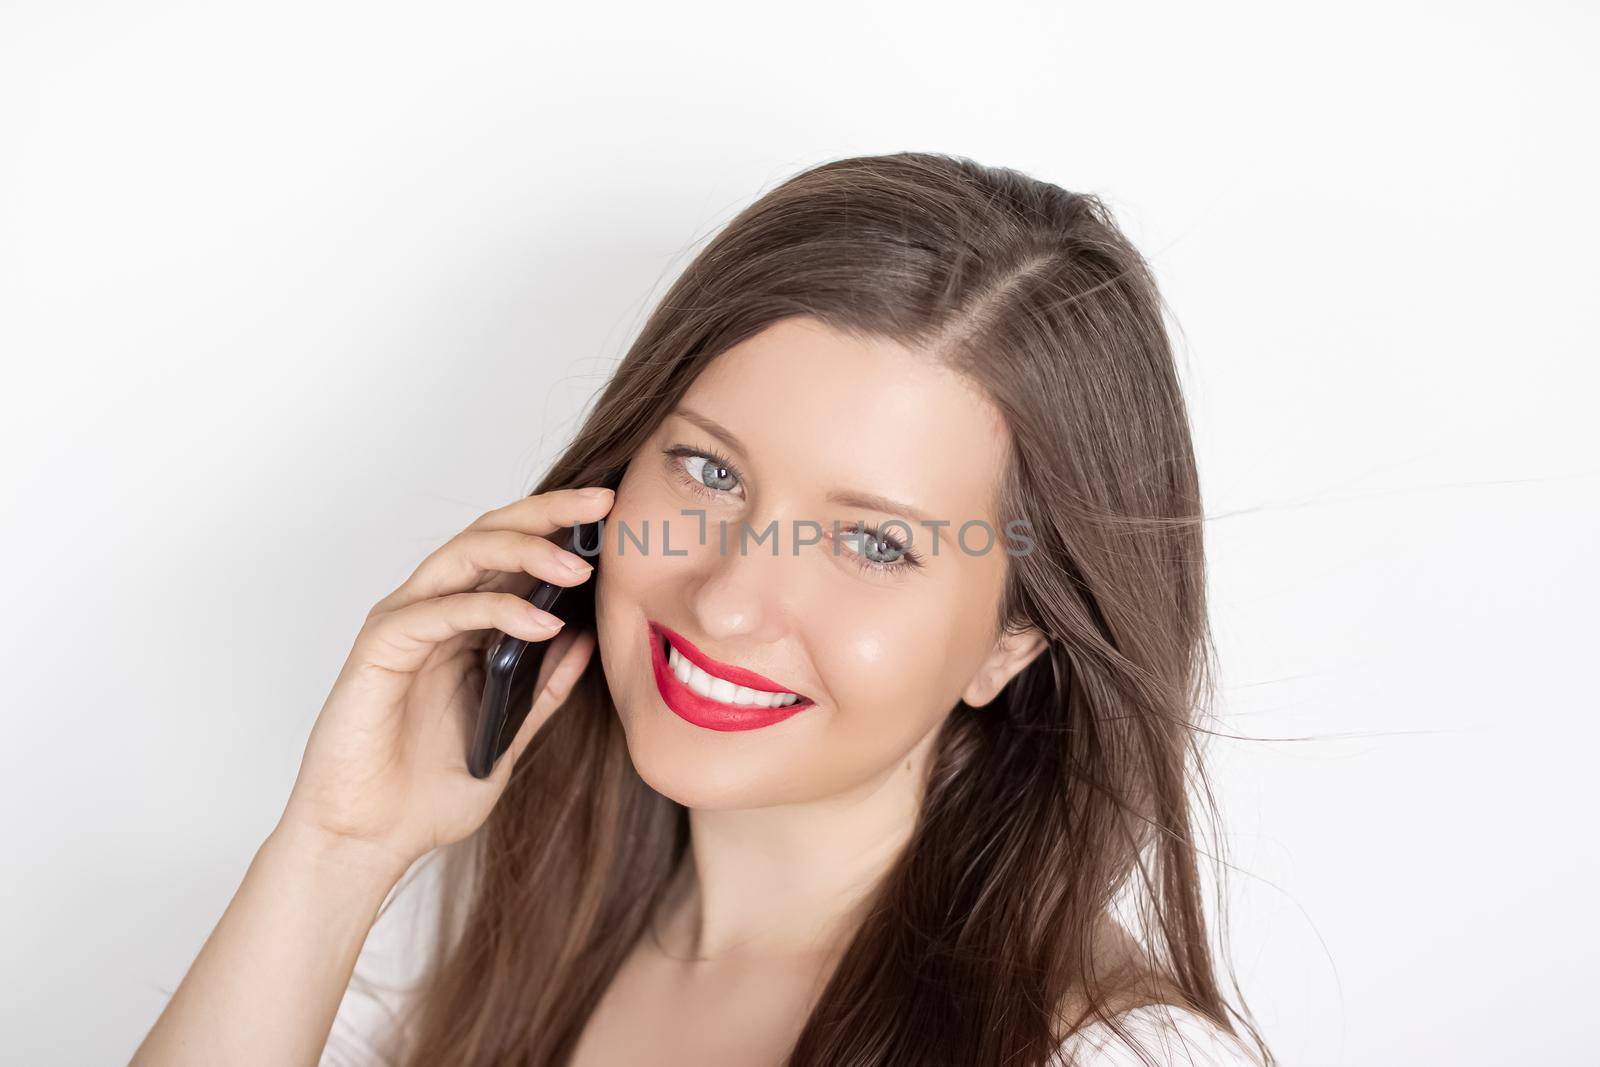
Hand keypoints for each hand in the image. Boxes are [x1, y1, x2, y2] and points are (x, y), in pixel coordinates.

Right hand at [274, 486, 613, 875]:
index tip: (614, 513)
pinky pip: (439, 611)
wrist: (369, 841)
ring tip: (577, 566)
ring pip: (463, 556)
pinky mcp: (378, 650)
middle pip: (490, 534)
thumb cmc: (426, 792)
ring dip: (524, 552)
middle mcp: (430, 611)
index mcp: (461, 624)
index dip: (559, 526)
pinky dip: (492, 609)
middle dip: (548, 513)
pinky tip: (539, 621)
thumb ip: (544, 687)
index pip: (512, 552)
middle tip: (603, 504)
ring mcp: (402, 625)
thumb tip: (587, 637)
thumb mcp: (511, 735)